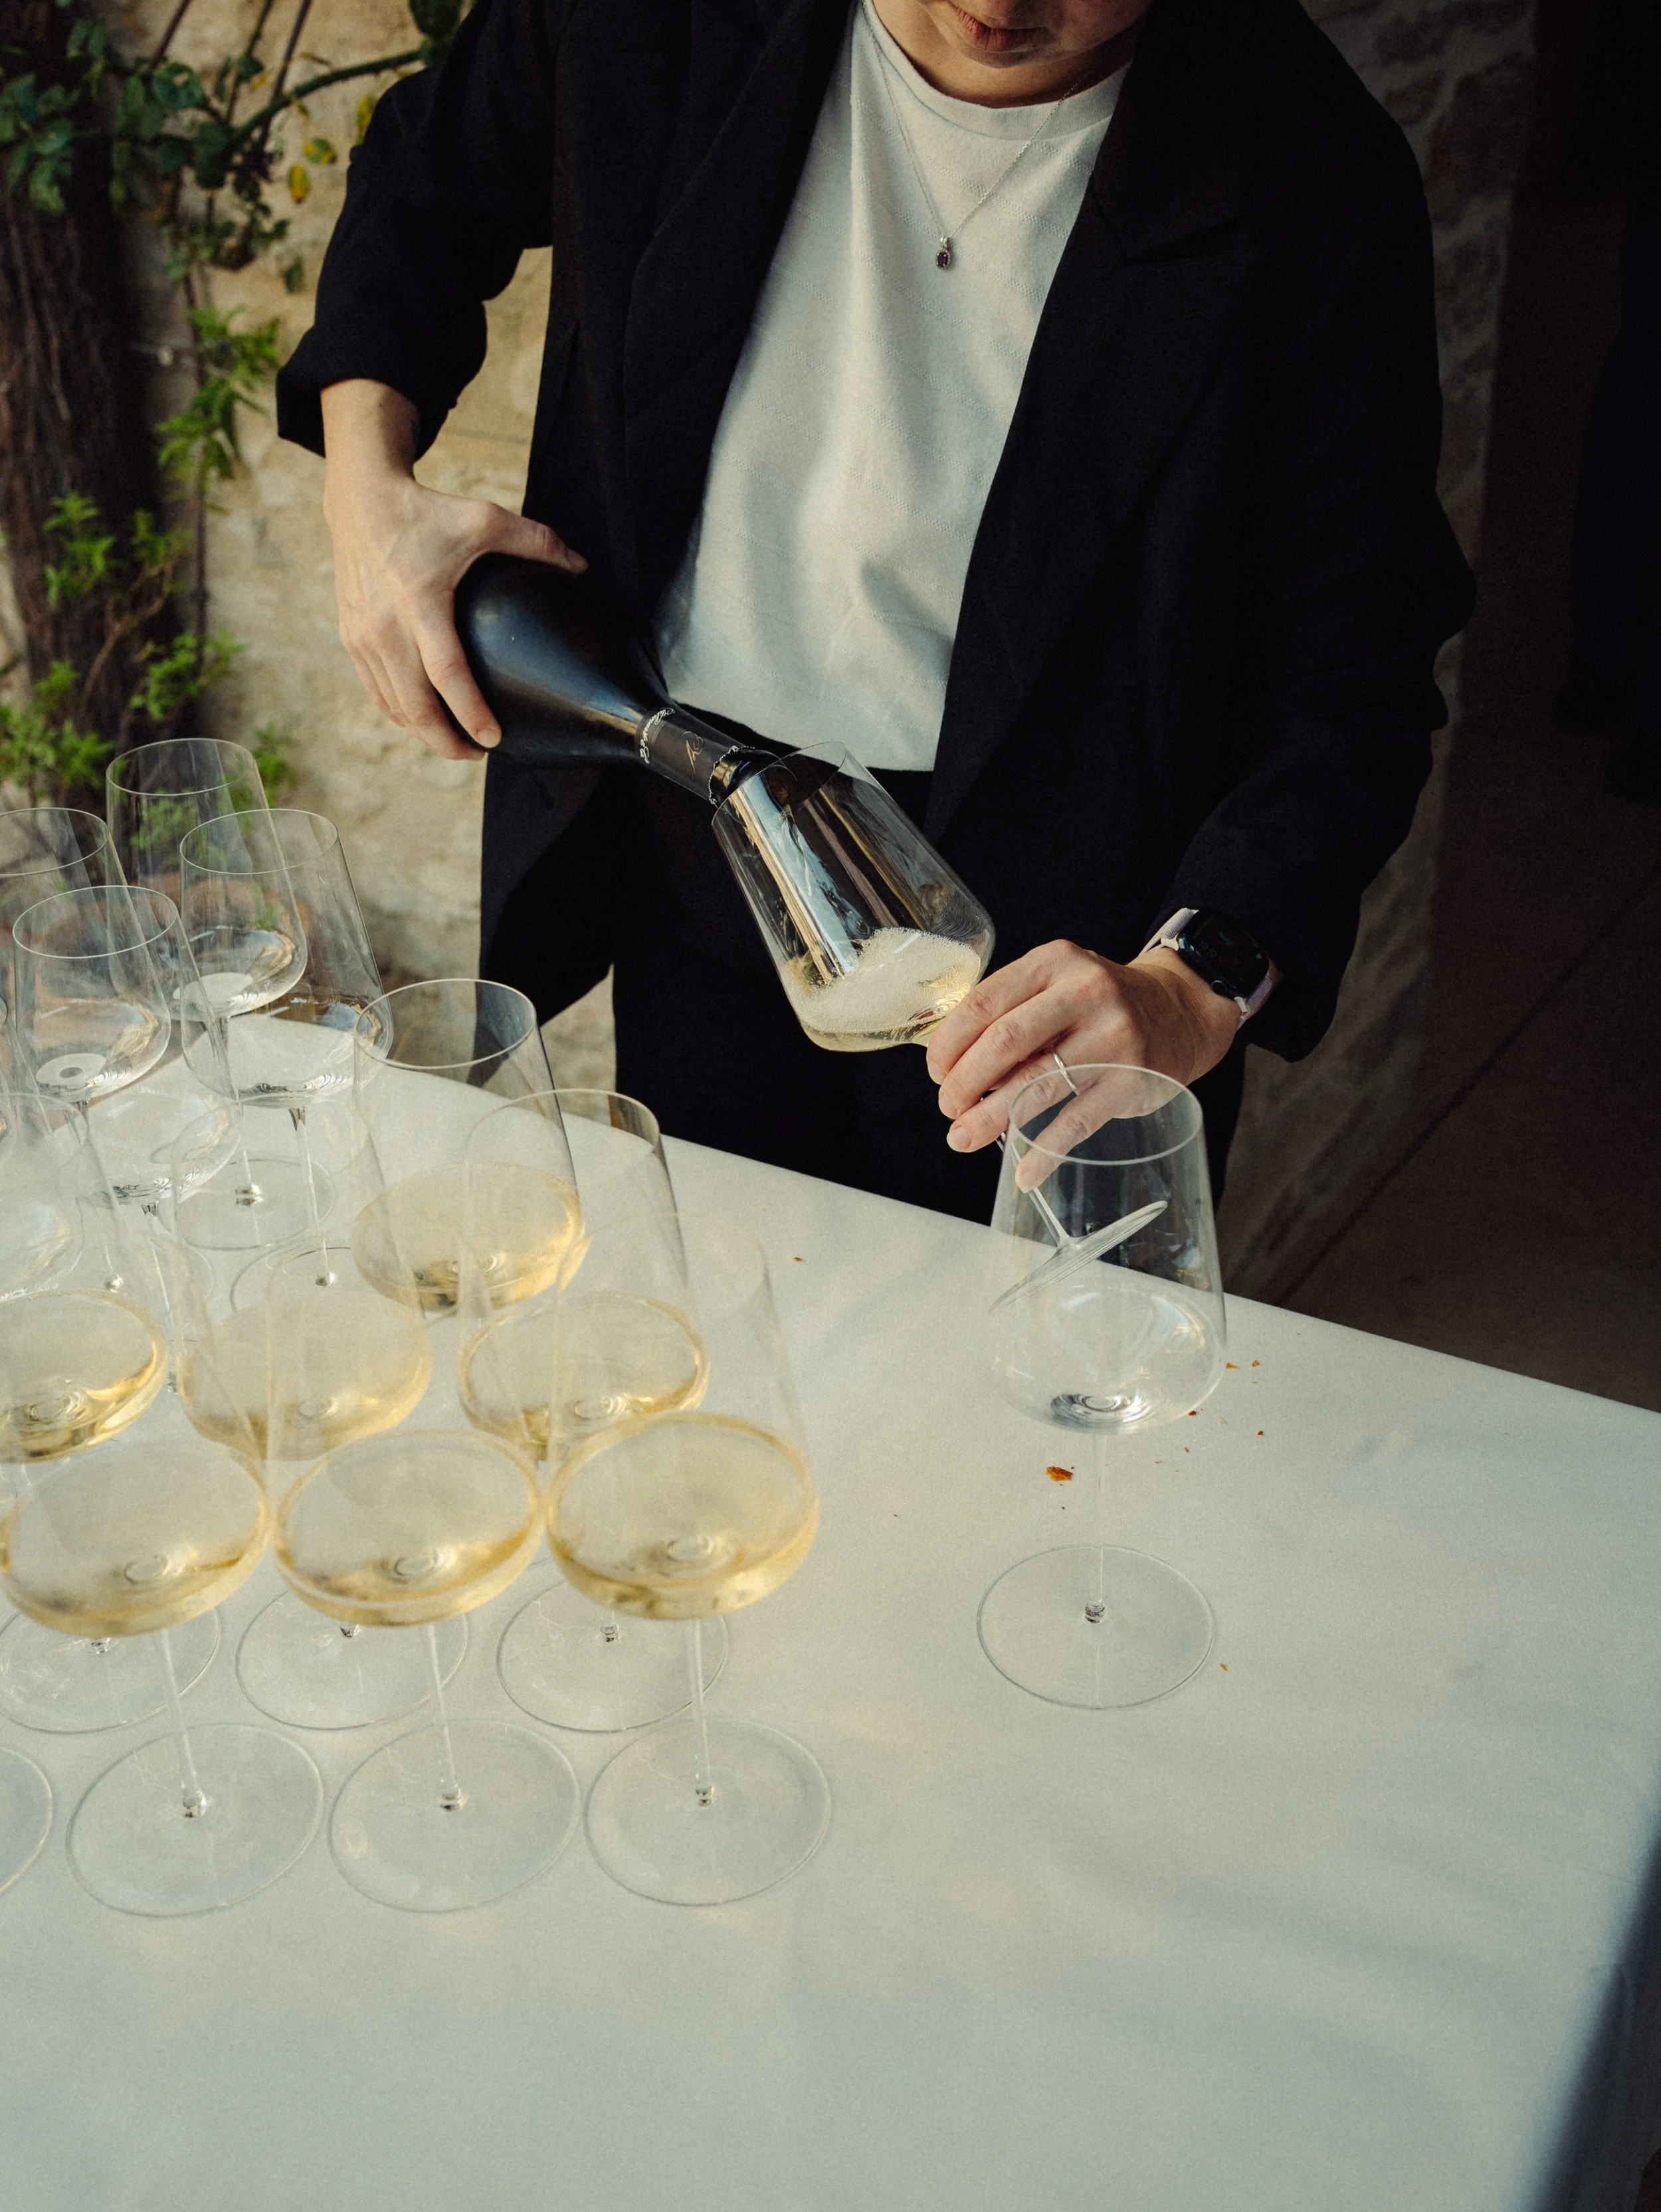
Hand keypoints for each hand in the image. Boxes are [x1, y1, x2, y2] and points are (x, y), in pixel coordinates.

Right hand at [320, 378, 585, 760]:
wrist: (361, 500)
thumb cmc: (426, 512)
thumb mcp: (483, 519)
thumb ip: (536, 541)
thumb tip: (581, 566)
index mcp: (419, 600)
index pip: (446, 672)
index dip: (470, 712)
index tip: (493, 740)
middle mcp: (384, 625)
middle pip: (414, 704)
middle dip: (446, 740)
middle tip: (478, 755)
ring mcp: (362, 635)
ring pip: (393, 705)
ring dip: (423, 733)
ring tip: (457, 744)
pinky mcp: (351, 638)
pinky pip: (376, 691)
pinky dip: (400, 713)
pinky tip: (424, 721)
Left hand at [924, 939, 1241, 1153]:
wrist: (1180, 1011)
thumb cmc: (1100, 1003)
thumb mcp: (1057, 983)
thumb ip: (1011, 1011)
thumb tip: (952, 1066)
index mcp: (1053, 963)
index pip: (983, 1003)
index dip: (948, 1044)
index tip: (935, 1072)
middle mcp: (1084, 993)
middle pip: (1005, 1042)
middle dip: (964, 1083)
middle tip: (947, 1109)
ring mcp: (1111, 1037)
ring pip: (1035, 1085)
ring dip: (990, 1119)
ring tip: (963, 1138)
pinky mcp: (1131, 1080)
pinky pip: (1076, 1122)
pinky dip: (1044, 1152)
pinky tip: (1024, 1170)